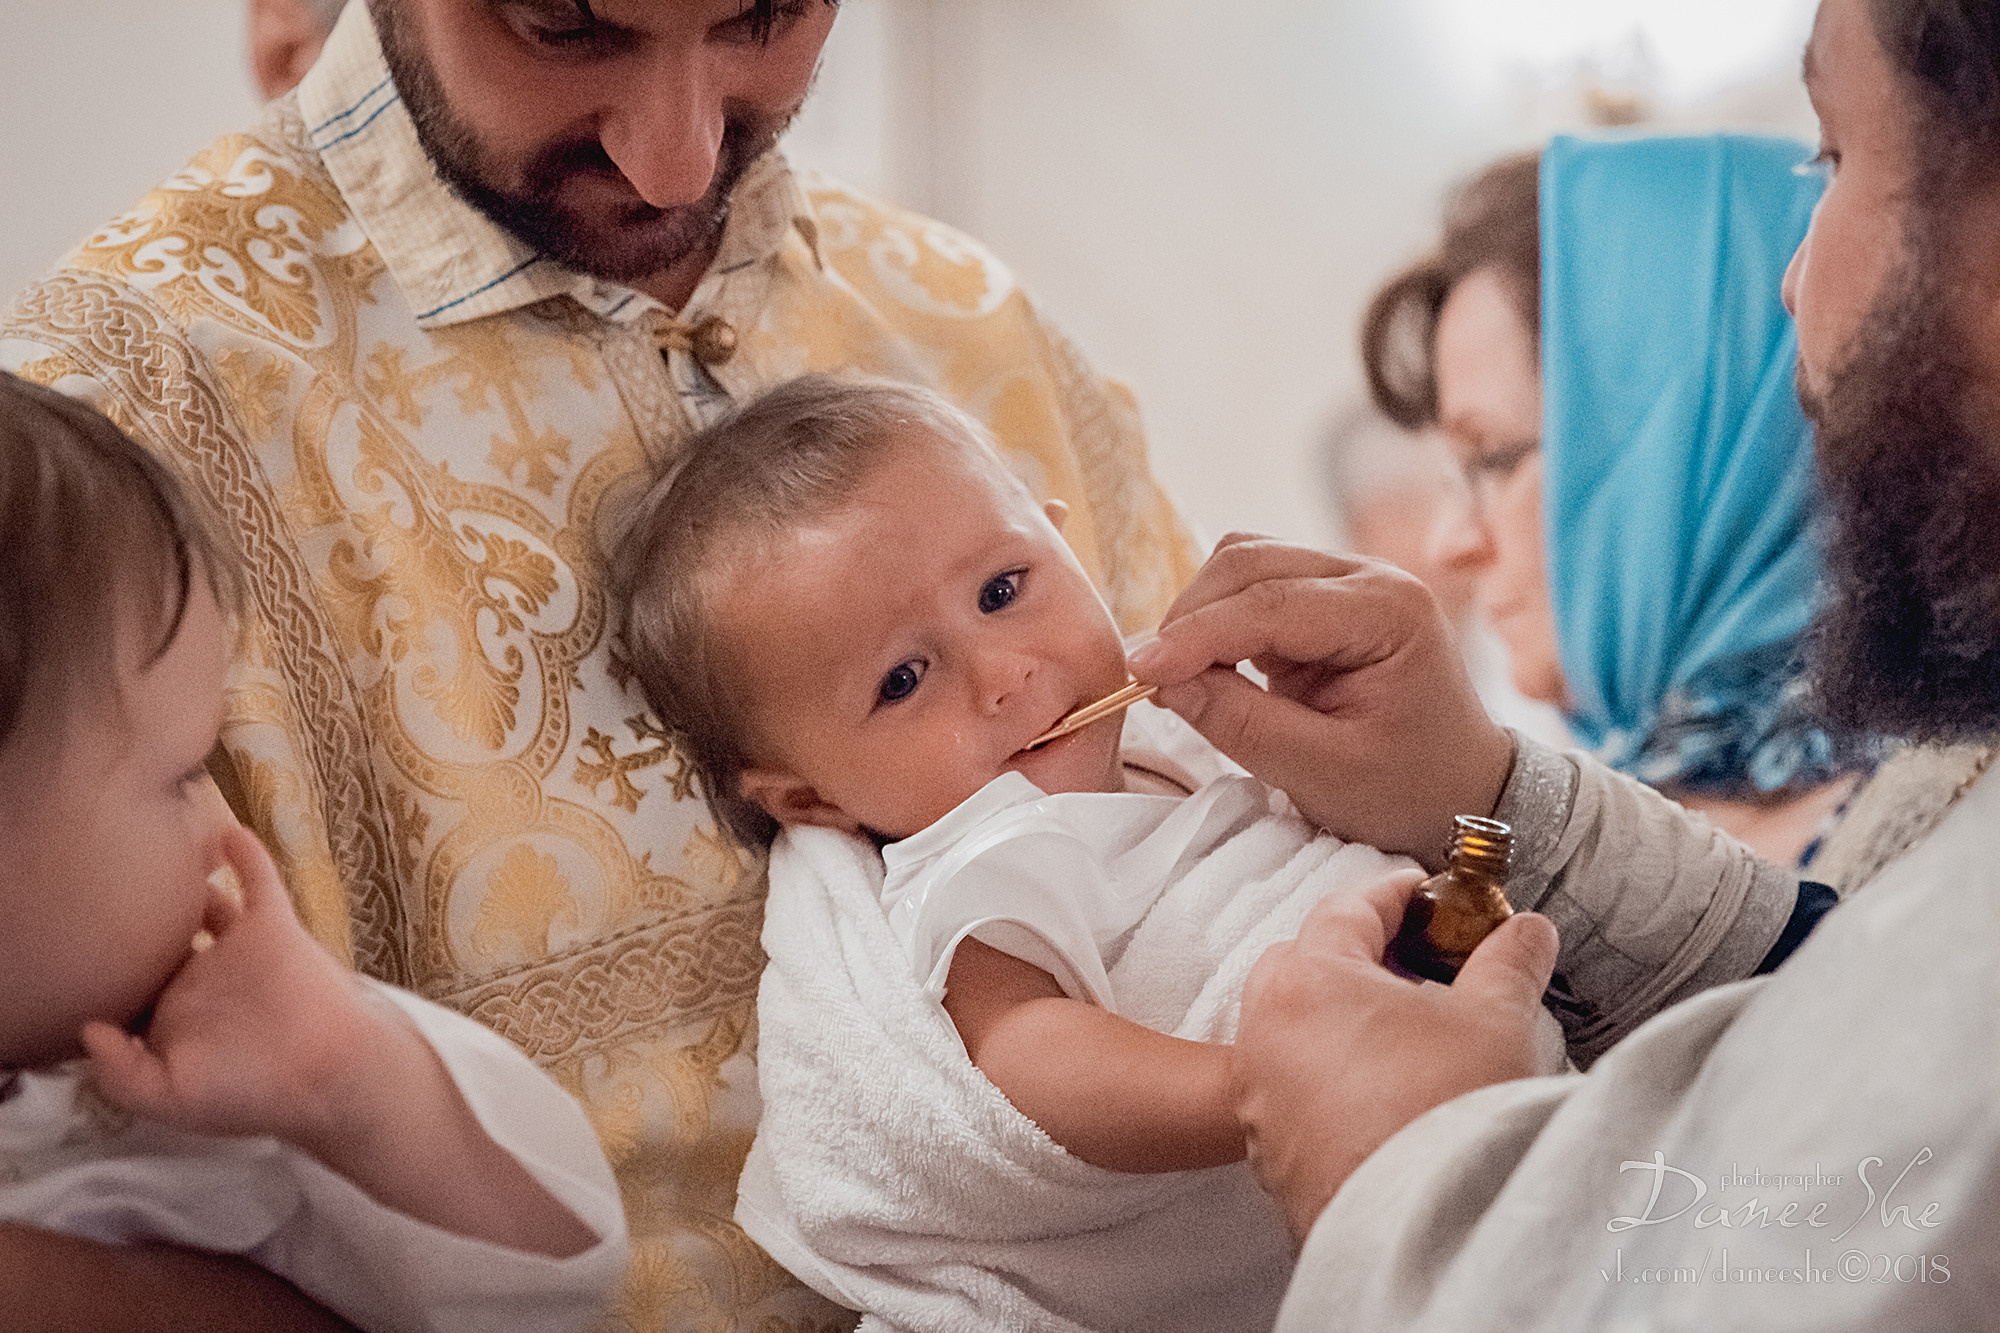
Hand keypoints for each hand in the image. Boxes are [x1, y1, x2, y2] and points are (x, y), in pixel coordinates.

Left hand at [81, 826, 384, 1155]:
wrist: (326, 1071)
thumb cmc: (251, 1092)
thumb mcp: (170, 1100)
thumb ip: (119, 1072)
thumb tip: (88, 1027)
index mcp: (173, 1020)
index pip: (129, 990)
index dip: (104, 976)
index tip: (79, 961)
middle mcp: (201, 979)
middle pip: (159, 942)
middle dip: (134, 922)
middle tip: (105, 895)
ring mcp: (237, 950)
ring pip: (204, 905)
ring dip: (184, 881)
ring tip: (157, 850)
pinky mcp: (273, 927)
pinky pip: (258, 881)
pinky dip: (245, 855)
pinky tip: (228, 830)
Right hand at [1129, 536, 1513, 867]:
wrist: (1458, 792)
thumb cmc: (1408, 788)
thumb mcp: (1324, 772)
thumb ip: (1243, 724)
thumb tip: (1166, 683)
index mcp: (1390, 611)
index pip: (1270, 604)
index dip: (1196, 635)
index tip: (1141, 672)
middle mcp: (1370, 576)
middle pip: (1248, 562)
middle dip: (1190, 618)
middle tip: (1154, 681)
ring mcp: (1346, 580)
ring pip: (1241, 565)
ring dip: (1199, 615)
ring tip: (1179, 677)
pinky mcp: (1321, 598)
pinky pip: (1249, 588)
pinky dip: (1215, 622)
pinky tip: (1205, 668)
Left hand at [1233, 869, 1559, 1241]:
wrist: (1425, 1231)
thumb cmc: (1448, 1116)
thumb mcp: (1495, 1020)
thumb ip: (1509, 962)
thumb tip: (1527, 931)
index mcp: (1310, 979)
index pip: (1348, 908)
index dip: (1398, 895)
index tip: (1431, 896)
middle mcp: (1265, 1029)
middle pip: (1302, 962)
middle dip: (1355, 954)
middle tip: (1415, 964)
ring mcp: (1257, 1093)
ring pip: (1287, 1028)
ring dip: (1334, 1019)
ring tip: (1401, 1035)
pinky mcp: (1265, 1149)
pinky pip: (1287, 1090)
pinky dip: (1322, 1077)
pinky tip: (1377, 1095)